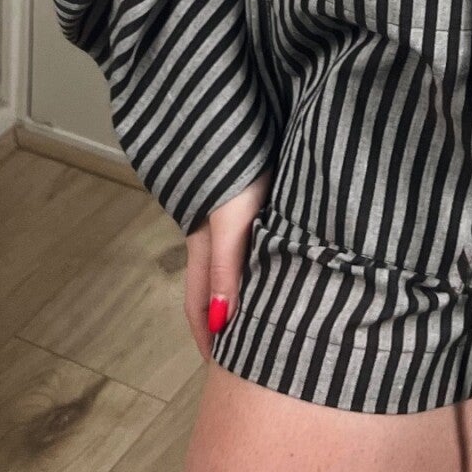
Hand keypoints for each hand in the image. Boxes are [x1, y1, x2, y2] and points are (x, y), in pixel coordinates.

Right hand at [183, 168, 269, 358]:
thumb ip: (227, 265)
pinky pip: (241, 241)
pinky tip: (271, 263)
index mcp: (203, 240)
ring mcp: (220, 209)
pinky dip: (252, 263)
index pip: (200, 304)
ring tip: (263, 316)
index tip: (222, 371)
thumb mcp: (232, 214)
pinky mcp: (236, 189)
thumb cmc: (234, 159)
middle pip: (211, 287)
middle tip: (246, 354)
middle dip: (223, 322)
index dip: (209, 338)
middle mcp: (208, 229)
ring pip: (228, 263)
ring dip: (239, 292)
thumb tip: (224, 321)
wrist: (219, 100)